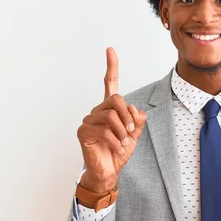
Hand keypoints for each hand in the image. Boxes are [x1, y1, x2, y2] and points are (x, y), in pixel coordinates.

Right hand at [77, 47, 146, 192]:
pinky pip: (104, 130)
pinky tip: (117, 149)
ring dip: (123, 132)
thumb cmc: (118, 151)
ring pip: (111, 116)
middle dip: (128, 116)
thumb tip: (136, 110)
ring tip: (123, 143)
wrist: (108, 171)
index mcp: (110, 108)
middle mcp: (97, 111)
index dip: (111, 66)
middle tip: (131, 132)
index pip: (110, 83)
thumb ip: (137, 120)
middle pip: (116, 99)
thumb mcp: (134, 134)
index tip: (110, 50)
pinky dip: (115, 141)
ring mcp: (88, 120)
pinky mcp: (83, 132)